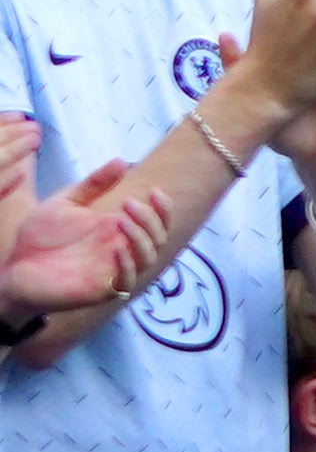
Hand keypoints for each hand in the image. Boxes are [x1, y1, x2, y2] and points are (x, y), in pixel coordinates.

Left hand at [0, 115, 169, 315]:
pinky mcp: (99, 290)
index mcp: (115, 230)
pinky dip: (127, 265)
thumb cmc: (37, 238)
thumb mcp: (65, 203)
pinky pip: (125, 281)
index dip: (163, 208)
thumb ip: (93, 184)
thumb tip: (122, 160)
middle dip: (151, 219)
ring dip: (141, 238)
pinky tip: (116, 250)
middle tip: (128, 204)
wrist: (12, 268)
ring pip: (147, 258)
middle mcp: (120, 249)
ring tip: (121, 221)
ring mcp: (111, 270)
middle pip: (158, 238)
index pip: (156, 221)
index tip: (155, 191)